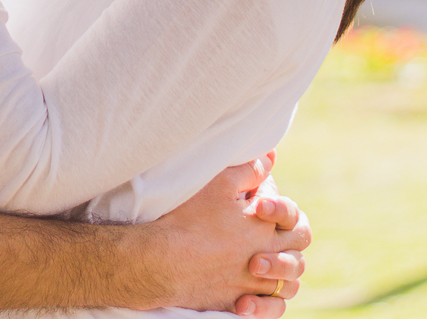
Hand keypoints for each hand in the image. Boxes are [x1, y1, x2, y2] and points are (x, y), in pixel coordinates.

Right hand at [137, 153, 308, 315]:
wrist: (164, 261)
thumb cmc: (189, 219)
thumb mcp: (219, 183)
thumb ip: (250, 169)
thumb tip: (271, 158)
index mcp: (264, 226)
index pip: (292, 214)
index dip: (279, 205)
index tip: (258, 203)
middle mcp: (266, 256)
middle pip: (298, 248)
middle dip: (291, 236)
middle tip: (271, 229)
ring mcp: (255, 284)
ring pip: (290, 282)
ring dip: (285, 271)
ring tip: (269, 261)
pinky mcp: (240, 304)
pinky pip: (272, 308)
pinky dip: (270, 301)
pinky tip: (259, 290)